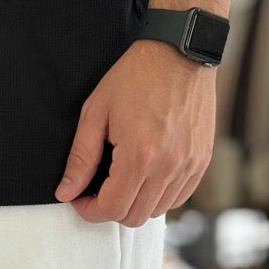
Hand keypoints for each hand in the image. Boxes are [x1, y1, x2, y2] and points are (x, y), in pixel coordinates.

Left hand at [55, 42, 216, 225]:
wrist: (179, 51)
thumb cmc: (137, 75)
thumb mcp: (96, 112)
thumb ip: (81, 158)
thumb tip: (67, 191)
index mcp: (140, 155)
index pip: (111, 208)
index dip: (89, 211)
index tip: (80, 199)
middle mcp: (168, 165)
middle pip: (133, 217)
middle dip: (110, 209)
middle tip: (99, 191)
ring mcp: (189, 165)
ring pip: (155, 211)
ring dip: (135, 204)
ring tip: (124, 180)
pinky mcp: (201, 161)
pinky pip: (178, 198)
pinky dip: (159, 196)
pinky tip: (147, 177)